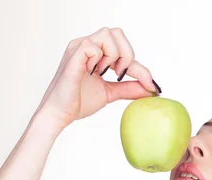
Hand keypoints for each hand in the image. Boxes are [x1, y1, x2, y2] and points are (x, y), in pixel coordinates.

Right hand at [35, 27, 160, 131]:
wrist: (60, 114)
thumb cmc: (78, 101)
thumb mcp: (110, 93)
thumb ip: (129, 88)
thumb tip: (151, 89)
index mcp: (96, 52)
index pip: (124, 49)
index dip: (140, 68)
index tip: (151, 86)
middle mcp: (87, 45)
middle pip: (118, 33)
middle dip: (127, 55)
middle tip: (120, 75)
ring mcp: (79, 48)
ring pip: (107, 34)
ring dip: (113, 56)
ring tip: (103, 74)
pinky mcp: (73, 55)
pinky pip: (92, 45)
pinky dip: (98, 59)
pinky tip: (92, 73)